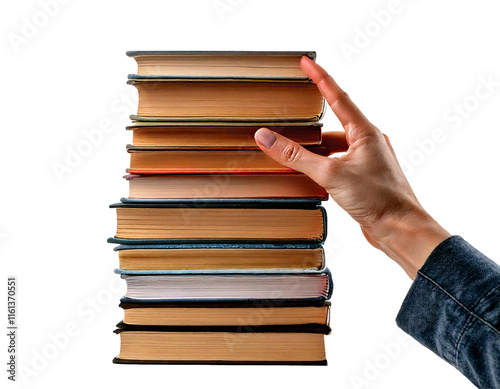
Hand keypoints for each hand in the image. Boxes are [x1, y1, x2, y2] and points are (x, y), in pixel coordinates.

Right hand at [255, 56, 450, 278]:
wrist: (401, 229)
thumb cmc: (377, 198)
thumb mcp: (330, 173)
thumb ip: (296, 156)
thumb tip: (266, 137)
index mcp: (365, 132)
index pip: (338, 96)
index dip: (320, 77)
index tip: (306, 61)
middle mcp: (368, 142)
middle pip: (333, 124)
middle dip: (310, 124)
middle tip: (289, 117)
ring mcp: (367, 160)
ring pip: (334, 147)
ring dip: (315, 150)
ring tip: (291, 152)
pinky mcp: (364, 178)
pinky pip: (338, 163)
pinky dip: (323, 166)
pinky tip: (310, 175)